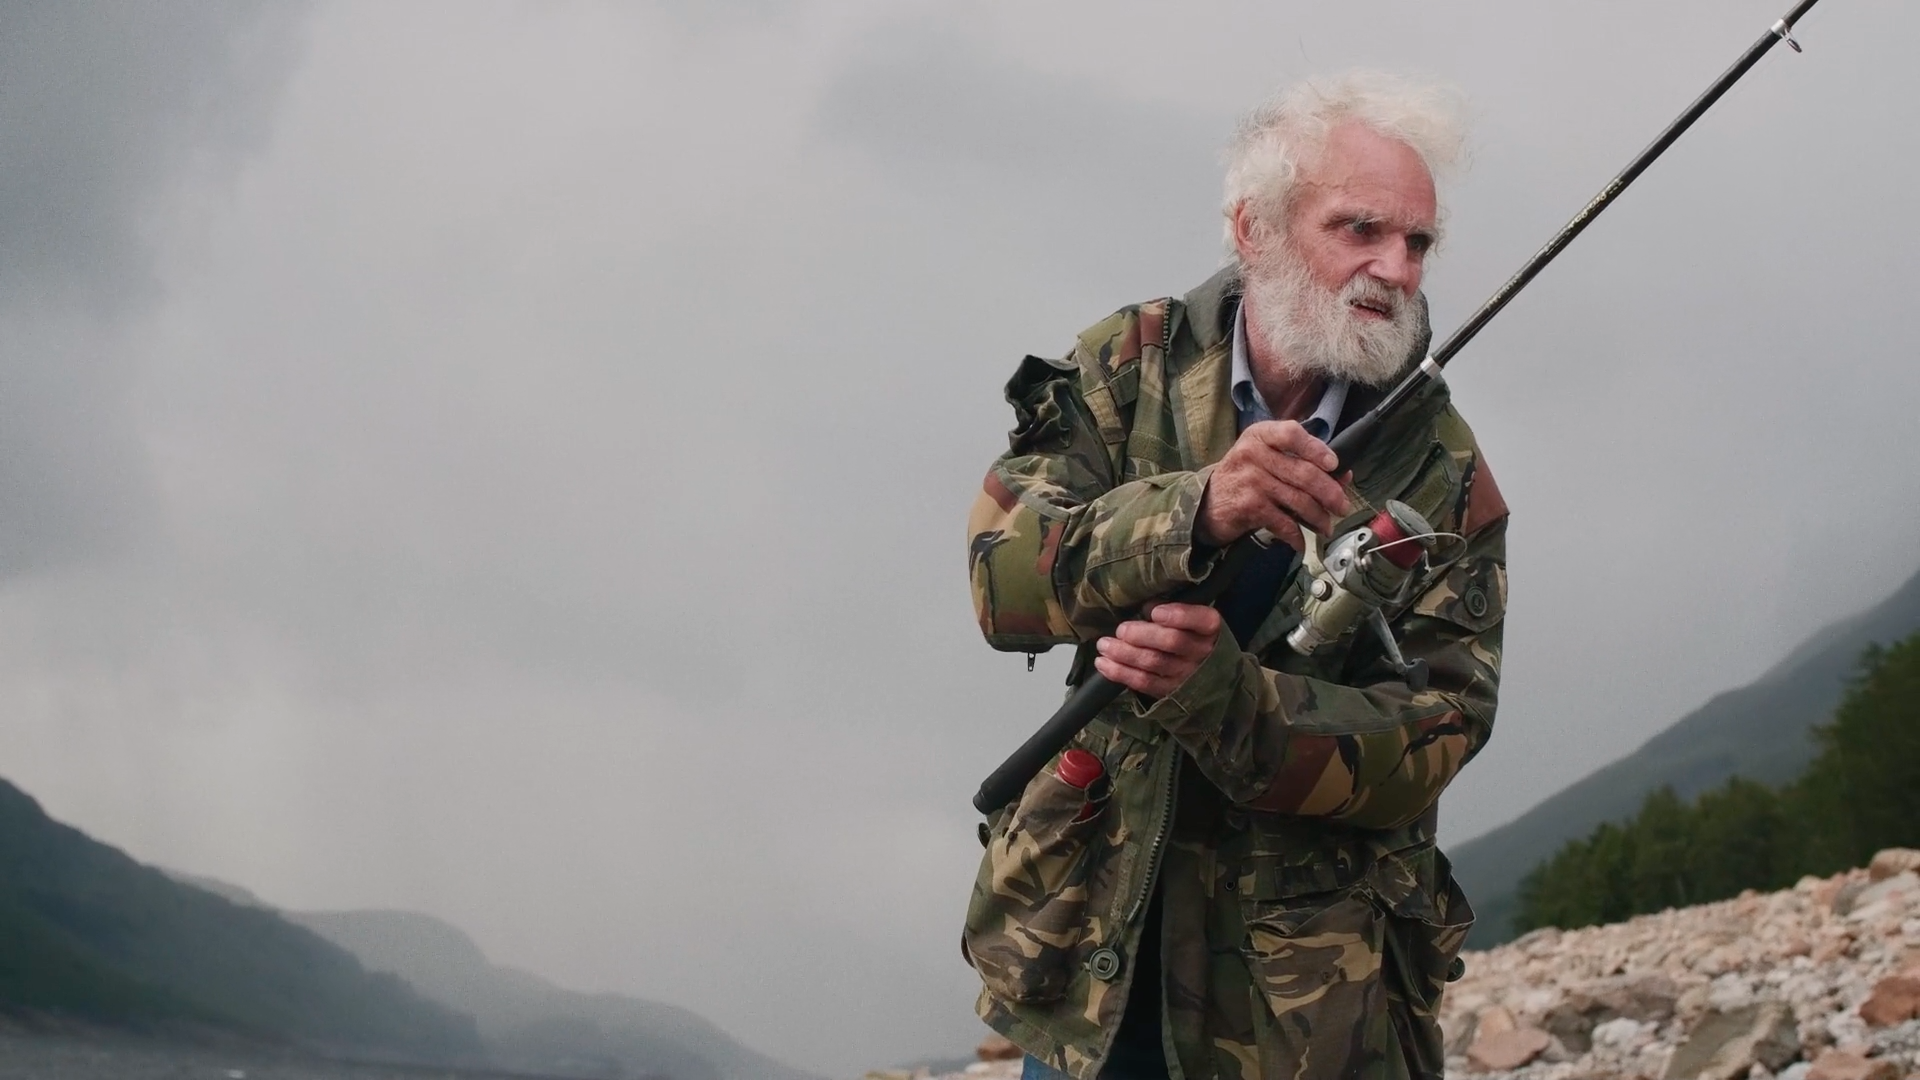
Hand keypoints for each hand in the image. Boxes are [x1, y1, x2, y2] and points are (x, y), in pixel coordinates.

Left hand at [1093, 603, 1221, 699]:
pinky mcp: (1170, 692)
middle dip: (1141, 635)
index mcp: (1209, 628)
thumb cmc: (1190, 633)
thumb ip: (1171, 610)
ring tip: (1104, 645)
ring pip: (1154, 663)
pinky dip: (1121, 673)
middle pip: (1171, 641)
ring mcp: (1187, 675)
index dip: (1178, 616)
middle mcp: (1202, 652)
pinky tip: (1103, 664)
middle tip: (1120, 630)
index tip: (1155, 612)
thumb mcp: (1190, 617)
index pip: (1200, 620)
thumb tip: (1145, 608)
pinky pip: (1144, 683)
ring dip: (1124, 654)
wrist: (1207, 672)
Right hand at [1195, 420, 1351, 549]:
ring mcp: (1251, 480)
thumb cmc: (1244, 477)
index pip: (1292, 434)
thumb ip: (1302, 461)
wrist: (1207, 503)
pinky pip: (1283, 522)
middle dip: (1330, 493)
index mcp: (1261, 435)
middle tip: (1342, 507)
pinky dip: (1296, 536)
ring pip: (1298, 500)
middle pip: (1304, 473)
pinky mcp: (1249, 506)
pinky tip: (1301, 542)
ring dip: (1318, 517)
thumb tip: (1344, 475)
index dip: (1317, 449)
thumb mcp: (1267, 458)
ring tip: (1326, 526)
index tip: (1335, 465)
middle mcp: (1254, 454)